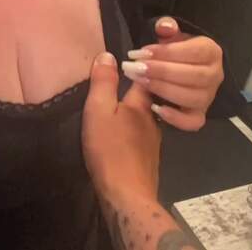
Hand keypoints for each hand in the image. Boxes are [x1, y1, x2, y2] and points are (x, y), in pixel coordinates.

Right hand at [82, 52, 160, 203]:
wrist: (127, 195)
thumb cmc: (110, 149)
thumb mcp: (99, 110)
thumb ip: (103, 83)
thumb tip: (107, 55)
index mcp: (141, 105)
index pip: (144, 79)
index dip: (136, 68)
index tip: (126, 61)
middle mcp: (152, 120)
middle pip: (144, 99)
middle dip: (134, 89)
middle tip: (117, 82)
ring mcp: (152, 142)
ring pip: (144, 119)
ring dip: (133, 111)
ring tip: (116, 107)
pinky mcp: (147, 160)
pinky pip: (141, 136)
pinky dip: (133, 130)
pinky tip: (122, 135)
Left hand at [122, 17, 224, 131]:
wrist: (177, 68)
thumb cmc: (172, 50)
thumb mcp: (169, 34)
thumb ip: (166, 27)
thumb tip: (164, 27)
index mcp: (211, 51)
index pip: (194, 52)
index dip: (167, 53)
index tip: (141, 53)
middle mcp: (215, 75)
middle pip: (194, 76)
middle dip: (162, 72)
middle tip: (135, 68)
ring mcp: (208, 97)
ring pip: (192, 98)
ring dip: (164, 90)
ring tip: (140, 82)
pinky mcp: (199, 115)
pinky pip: (193, 122)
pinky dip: (176, 118)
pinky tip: (155, 108)